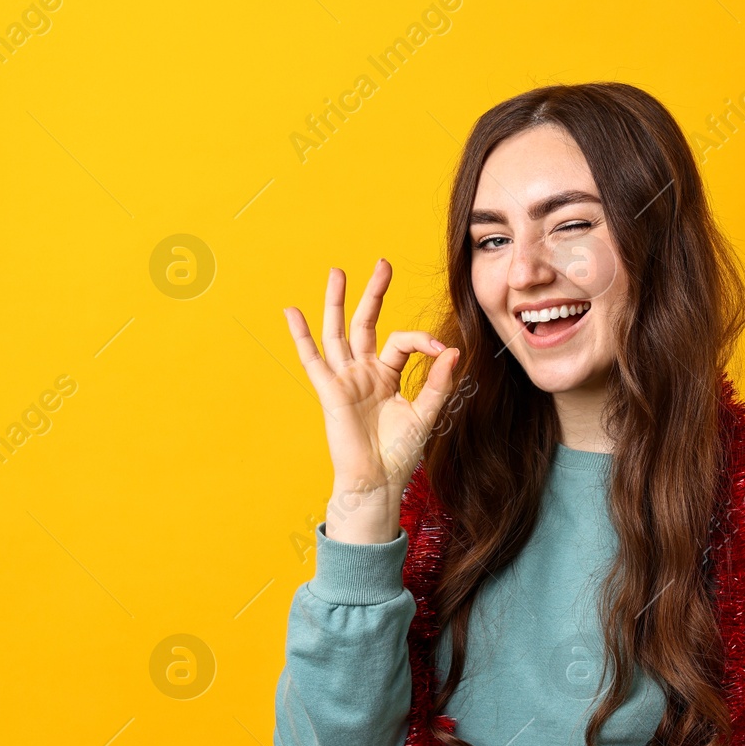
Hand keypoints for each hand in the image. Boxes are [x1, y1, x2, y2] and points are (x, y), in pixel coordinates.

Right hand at [284, 259, 460, 543]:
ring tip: (337, 272)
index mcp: (387, 376)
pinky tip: (291, 312)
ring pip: (338, 333)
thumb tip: (453, 349)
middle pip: (366, 323)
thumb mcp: (427, 413)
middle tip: (382, 264)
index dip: (422, 340)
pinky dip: (301, 336)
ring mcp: (345, 379)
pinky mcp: (331, 391)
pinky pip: (312, 359)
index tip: (442, 349)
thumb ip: (439, 381)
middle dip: (374, 293)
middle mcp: (364, 372)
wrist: (378, 481)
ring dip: (338, 303)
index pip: (402, 342)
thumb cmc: (400, 453)